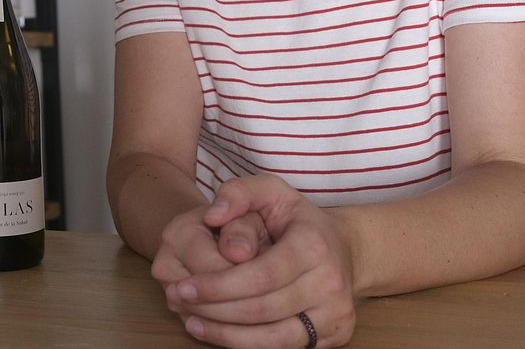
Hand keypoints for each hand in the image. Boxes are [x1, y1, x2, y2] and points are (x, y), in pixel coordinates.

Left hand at [165, 176, 356, 347]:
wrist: (345, 249)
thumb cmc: (296, 220)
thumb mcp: (270, 191)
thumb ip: (238, 192)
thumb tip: (212, 216)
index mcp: (314, 246)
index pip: (260, 275)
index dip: (218, 285)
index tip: (184, 286)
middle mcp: (331, 283)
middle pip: (263, 309)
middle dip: (216, 309)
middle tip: (180, 302)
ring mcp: (336, 313)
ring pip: (274, 338)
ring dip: (227, 334)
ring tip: (192, 322)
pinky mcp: (335, 335)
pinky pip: (284, 348)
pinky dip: (247, 344)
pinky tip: (219, 332)